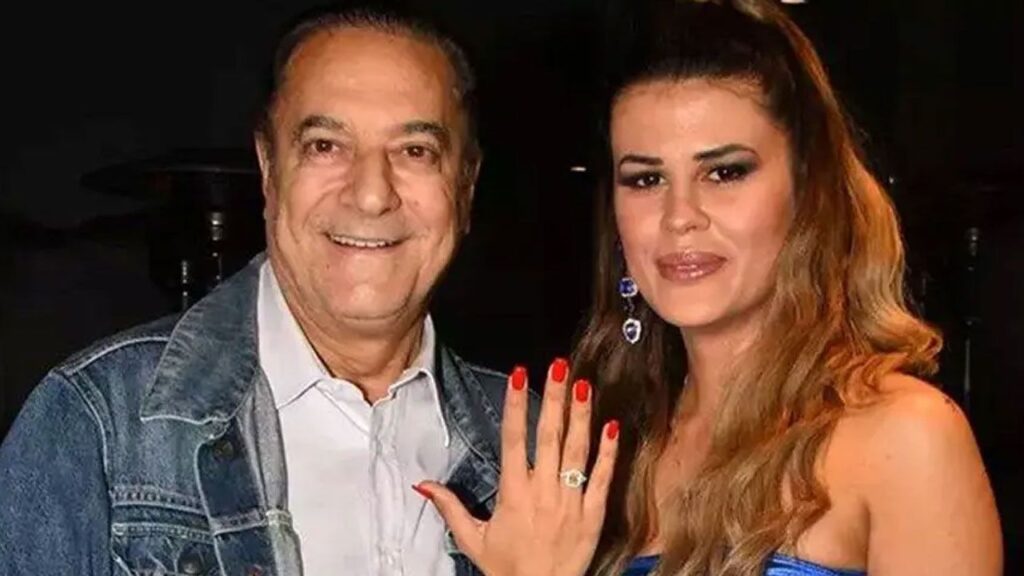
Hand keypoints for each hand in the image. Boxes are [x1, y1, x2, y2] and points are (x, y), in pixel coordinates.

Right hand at [415, 358, 619, 575]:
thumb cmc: (507, 570)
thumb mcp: (472, 539)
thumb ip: (449, 507)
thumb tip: (422, 485)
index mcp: (513, 493)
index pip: (514, 439)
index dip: (516, 405)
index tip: (519, 376)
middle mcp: (543, 491)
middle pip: (549, 435)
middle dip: (553, 397)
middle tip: (558, 365)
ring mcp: (570, 501)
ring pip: (577, 450)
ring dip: (581, 415)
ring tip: (584, 384)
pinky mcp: (592, 514)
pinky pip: (602, 477)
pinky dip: (608, 451)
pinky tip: (612, 425)